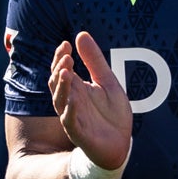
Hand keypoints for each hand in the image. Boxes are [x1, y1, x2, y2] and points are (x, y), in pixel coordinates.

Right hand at [50, 31, 133, 172]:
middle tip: (66, 56)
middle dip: (60, 69)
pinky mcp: (79, 133)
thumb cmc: (111, 114)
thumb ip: (94, 61)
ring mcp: (72, 117)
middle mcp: (70, 101)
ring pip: (60, 101)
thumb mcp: (107, 82)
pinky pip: (70, 122)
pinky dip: (70, 111)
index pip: (61, 69)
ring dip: (62, 87)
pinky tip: (73, 100)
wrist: (120, 144)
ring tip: (66, 72)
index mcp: (76, 88)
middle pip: (57, 83)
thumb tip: (80, 34)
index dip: (61, 57)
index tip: (66, 44)